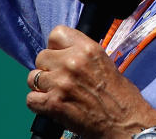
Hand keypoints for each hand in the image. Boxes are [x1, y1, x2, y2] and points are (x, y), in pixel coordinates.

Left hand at [26, 25, 155, 138]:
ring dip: (41, 86)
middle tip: (58, 78)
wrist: (124, 122)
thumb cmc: (120, 96)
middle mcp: (73, 62)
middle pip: (41, 56)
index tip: (59, 55)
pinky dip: (38, 104)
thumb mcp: (105, 63)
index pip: (56, 34)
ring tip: (55, 92)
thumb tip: (64, 54)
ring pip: (33, 77)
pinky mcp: (53, 104)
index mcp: (88, 49)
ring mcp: (61, 82)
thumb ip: (84, 55)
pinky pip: (30, 99)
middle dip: (47, 68)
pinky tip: (51, 105)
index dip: (55, 46)